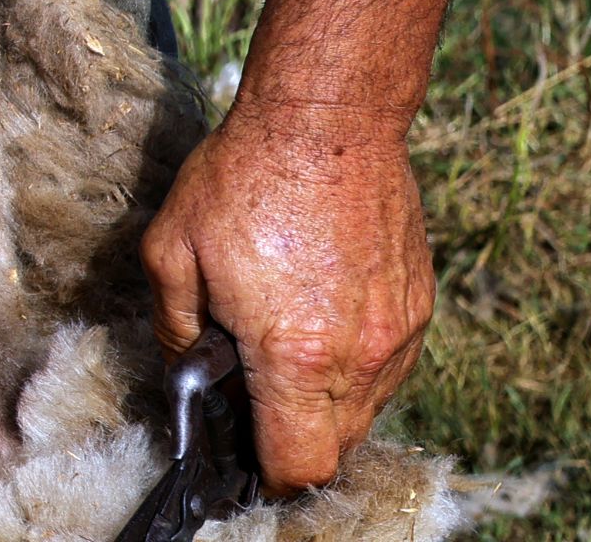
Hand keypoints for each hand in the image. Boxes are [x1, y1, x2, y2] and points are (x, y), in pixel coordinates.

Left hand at [139, 98, 435, 494]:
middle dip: (292, 438)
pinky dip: (353, 364)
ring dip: (325, 401)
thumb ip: (174, 332)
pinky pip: (388, 366)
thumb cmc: (243, 177)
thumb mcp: (172, 253)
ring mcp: (398, 332)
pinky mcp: (418, 305)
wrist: (327, 117)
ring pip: (366, 410)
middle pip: (335, 448)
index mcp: (296, 355)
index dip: (267, 474)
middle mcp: (361, 355)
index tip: (244, 456)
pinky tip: (317, 317)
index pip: (299, 466)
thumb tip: (183, 377)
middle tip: (252, 396)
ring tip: (283, 346)